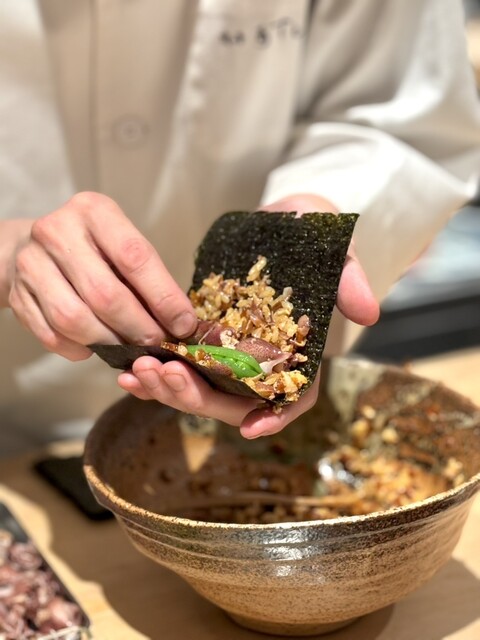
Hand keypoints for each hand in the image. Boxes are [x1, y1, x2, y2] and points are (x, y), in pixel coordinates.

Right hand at [6, 192, 196, 359]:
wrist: (31, 248)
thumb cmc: (93, 250)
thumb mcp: (122, 245)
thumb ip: (148, 278)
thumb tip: (181, 324)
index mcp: (95, 211)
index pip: (135, 258)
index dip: (164, 298)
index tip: (183, 324)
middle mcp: (58, 231)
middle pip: (105, 294)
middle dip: (138, 328)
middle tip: (157, 345)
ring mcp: (31, 263)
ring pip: (74, 319)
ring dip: (109, 343)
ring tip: (128, 349)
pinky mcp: (16, 295)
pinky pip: (51, 335)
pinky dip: (78, 349)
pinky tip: (94, 348)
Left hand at [119, 194, 378, 437]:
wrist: (277, 214)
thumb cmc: (312, 230)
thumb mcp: (334, 247)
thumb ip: (349, 277)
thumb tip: (369, 314)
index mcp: (299, 348)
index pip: (293, 396)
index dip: (275, 416)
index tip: (250, 428)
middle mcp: (263, 358)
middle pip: (235, 400)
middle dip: (199, 399)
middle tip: (165, 378)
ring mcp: (232, 350)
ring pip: (202, 389)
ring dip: (170, 389)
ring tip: (138, 372)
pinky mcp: (204, 337)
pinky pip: (180, 366)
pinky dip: (156, 373)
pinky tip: (128, 370)